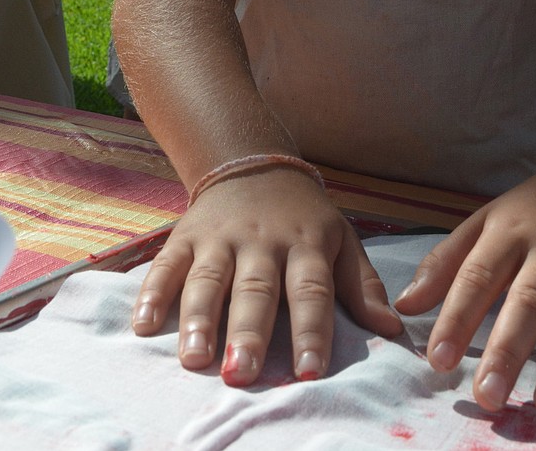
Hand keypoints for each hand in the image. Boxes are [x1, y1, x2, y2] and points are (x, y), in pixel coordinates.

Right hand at [131, 168, 402, 384]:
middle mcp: (262, 241)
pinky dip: (152, 293)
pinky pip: (166, 265)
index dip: (311, 330)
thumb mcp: (340, 239)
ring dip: (199, 319)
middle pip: (255, 289)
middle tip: (242, 373)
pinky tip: (143, 325)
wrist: (253, 163)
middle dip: (249, 332)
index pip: (311, 290)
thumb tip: (393, 328)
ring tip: (194, 359)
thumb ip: (362, 285)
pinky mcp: (184, 236)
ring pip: (208, 279)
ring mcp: (220, 237)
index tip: (310, 372)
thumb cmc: (303, 217)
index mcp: (306, 244)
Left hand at [393, 166, 535, 414]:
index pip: (478, 276)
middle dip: (508, 349)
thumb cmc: (535, 210)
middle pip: (530, 299)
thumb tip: (404, 305)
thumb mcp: (486, 222)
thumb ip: (446, 263)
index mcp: (511, 233)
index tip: (436, 361)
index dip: (456, 318)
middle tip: (488, 395)